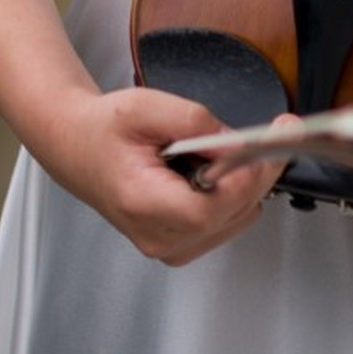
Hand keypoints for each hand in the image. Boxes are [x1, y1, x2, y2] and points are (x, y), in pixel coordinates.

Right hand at [50, 85, 286, 264]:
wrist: (78, 146)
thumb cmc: (105, 127)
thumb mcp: (146, 106)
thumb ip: (195, 123)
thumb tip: (238, 143)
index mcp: (141, 203)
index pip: (209, 208)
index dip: (244, 178)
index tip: (268, 145)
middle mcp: (156, 236)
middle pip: (230, 214)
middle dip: (256, 172)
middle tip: (274, 133)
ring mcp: (168, 246)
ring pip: (235, 219)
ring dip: (244, 182)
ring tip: (223, 150)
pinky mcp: (178, 244)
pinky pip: (225, 222)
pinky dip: (233, 194)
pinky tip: (215, 169)